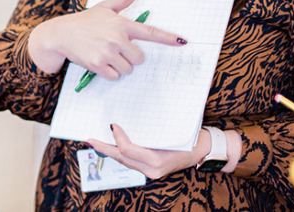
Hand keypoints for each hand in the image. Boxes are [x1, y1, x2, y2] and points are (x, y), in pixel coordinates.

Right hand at [28, 0, 186, 75]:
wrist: (61, 34)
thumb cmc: (84, 21)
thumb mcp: (104, 8)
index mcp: (122, 24)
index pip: (150, 32)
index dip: (167, 38)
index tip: (181, 42)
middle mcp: (117, 38)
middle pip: (139, 58)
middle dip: (131, 57)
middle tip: (117, 50)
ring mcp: (107, 52)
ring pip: (128, 68)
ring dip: (120, 66)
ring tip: (106, 55)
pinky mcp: (98, 65)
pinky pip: (115, 76)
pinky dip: (110, 72)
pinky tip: (100, 62)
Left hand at [87, 124, 206, 179]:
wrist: (204, 151)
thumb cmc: (190, 137)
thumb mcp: (172, 131)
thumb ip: (150, 131)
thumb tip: (128, 121)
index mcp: (157, 160)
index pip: (128, 150)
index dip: (117, 138)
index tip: (113, 125)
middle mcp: (152, 170)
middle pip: (121, 158)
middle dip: (104, 148)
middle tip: (89, 140)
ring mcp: (151, 173)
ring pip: (124, 162)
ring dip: (109, 151)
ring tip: (95, 143)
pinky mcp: (150, 171)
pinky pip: (131, 162)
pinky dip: (120, 154)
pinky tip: (112, 147)